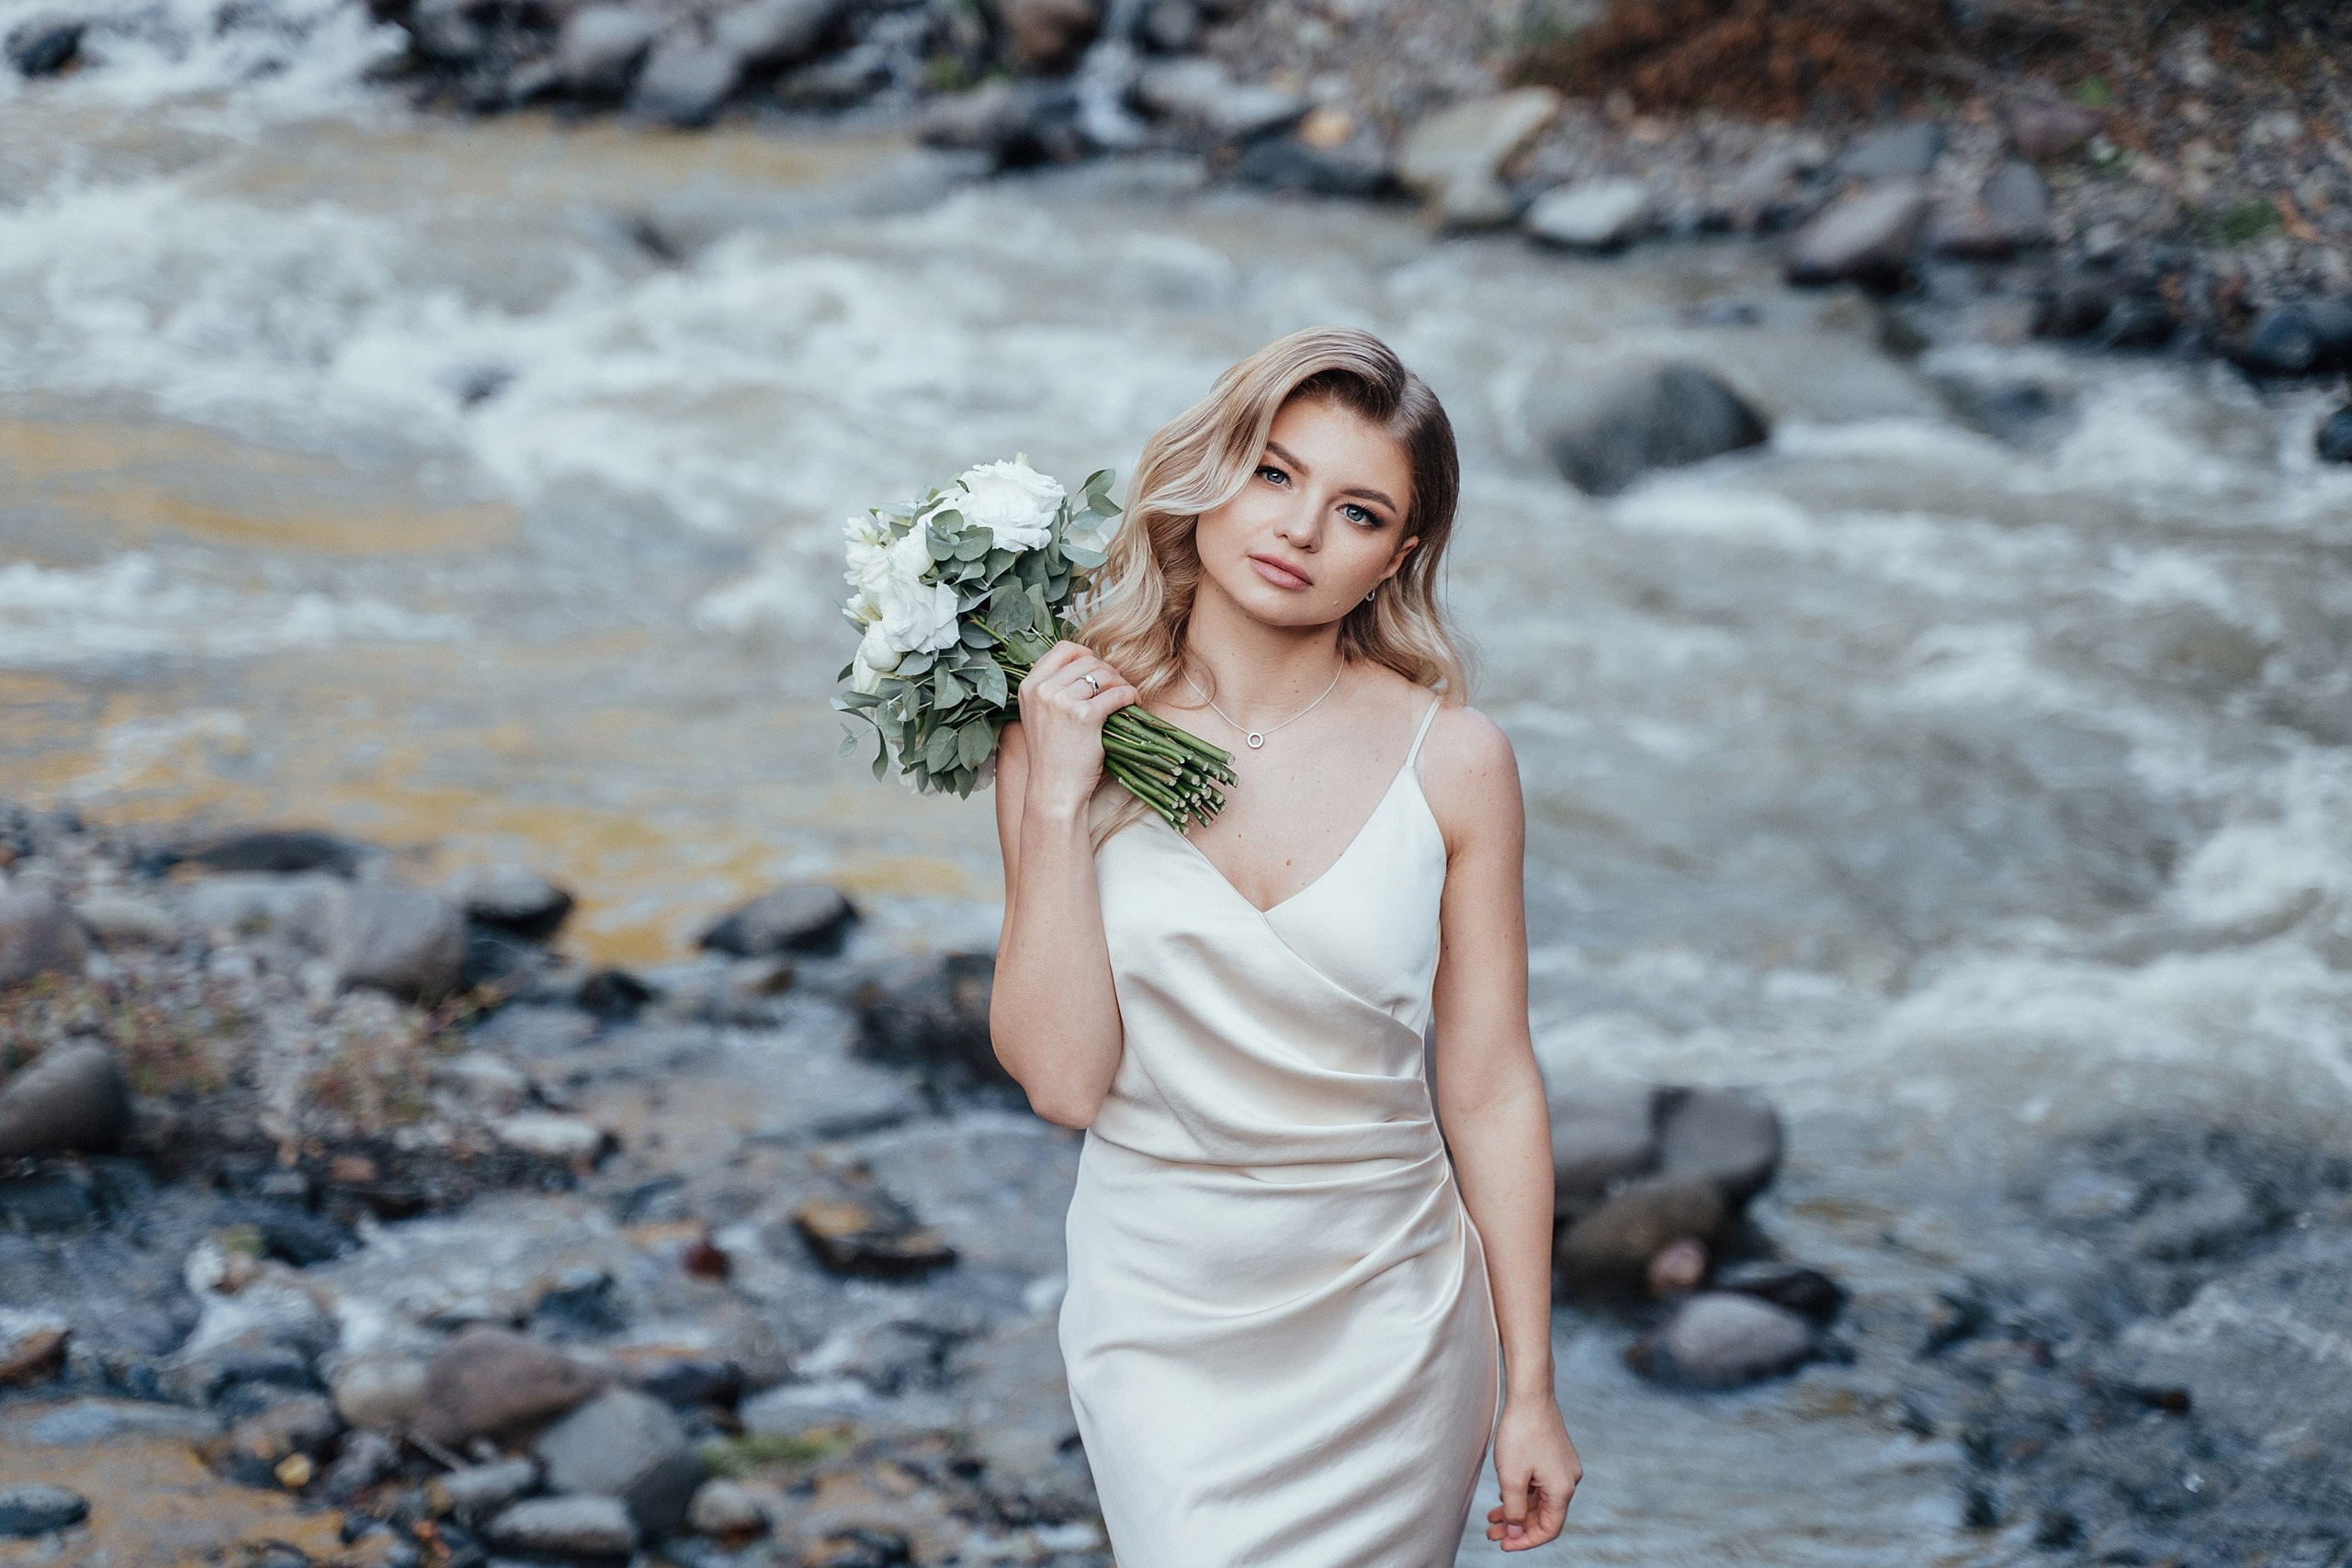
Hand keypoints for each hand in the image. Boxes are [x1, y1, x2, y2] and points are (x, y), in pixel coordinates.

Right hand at [1014, 641, 1138, 818]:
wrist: (1054, 790)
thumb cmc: (1052, 757)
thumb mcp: (1039, 716)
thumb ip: (1053, 689)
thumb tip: (1087, 666)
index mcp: (1029, 686)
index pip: (1062, 648)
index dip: (1085, 653)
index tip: (1097, 668)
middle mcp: (1043, 689)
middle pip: (1087, 659)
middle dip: (1108, 670)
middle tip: (1116, 687)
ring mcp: (1062, 701)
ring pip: (1105, 674)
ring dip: (1121, 683)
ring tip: (1126, 697)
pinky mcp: (1085, 716)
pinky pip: (1117, 693)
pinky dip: (1131, 696)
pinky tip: (1133, 705)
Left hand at [1486, 1394, 1579, 1550]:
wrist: (1530, 1394)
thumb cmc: (1520, 1434)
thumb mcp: (1511, 1478)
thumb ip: (1514, 1510)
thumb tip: (1516, 1533)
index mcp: (1562, 1489)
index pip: (1548, 1528)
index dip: (1525, 1541)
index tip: (1503, 1544)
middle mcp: (1568, 1480)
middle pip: (1544, 1515)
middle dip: (1517, 1526)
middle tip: (1492, 1533)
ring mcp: (1563, 1466)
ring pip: (1540, 1499)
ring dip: (1517, 1510)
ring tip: (1492, 1518)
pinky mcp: (1556, 1455)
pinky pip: (1540, 1483)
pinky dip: (1523, 1493)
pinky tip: (1503, 1495)